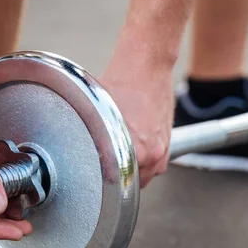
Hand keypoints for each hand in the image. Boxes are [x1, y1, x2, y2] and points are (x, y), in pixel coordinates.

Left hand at [100, 56, 174, 187]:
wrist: (146, 66)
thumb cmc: (121, 83)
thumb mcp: (97, 111)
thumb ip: (93, 136)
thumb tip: (77, 147)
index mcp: (133, 152)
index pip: (118, 182)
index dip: (106, 179)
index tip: (99, 175)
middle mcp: (152, 154)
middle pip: (135, 182)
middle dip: (123, 176)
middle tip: (110, 167)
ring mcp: (163, 148)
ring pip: (149, 174)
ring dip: (138, 170)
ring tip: (124, 157)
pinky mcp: (169, 139)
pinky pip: (159, 163)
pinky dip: (149, 161)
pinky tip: (138, 149)